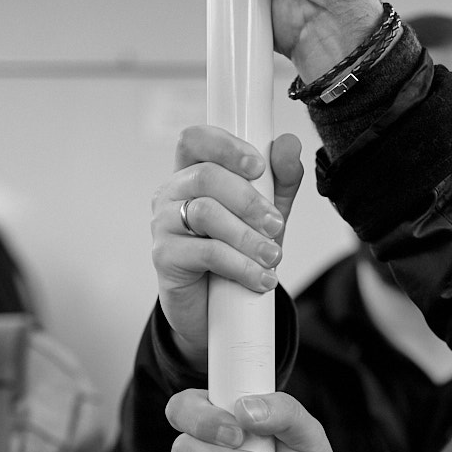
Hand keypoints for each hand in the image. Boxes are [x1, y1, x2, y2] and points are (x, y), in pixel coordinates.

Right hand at [152, 125, 301, 368]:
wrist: (215, 311)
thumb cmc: (236, 253)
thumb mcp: (266, 214)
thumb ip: (281, 179)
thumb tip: (289, 144)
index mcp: (192, 173)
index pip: (195, 140)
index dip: (225, 146)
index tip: (258, 167)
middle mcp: (171, 193)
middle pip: (205, 176)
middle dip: (248, 200)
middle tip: (275, 224)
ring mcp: (163, 224)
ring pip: (205, 213)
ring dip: (247, 236)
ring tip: (273, 257)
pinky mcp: (163, 257)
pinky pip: (205, 252)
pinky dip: (241, 265)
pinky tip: (261, 278)